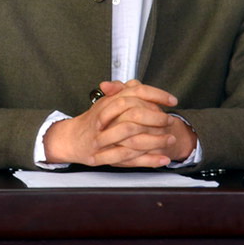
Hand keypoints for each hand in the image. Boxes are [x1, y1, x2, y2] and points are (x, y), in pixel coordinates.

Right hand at [43, 80, 195, 167]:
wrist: (71, 139)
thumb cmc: (92, 120)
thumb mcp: (106, 102)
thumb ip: (121, 92)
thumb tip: (137, 84)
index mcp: (109, 101)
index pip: (136, 92)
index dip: (156, 95)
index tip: (172, 100)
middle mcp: (106, 118)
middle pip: (135, 115)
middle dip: (157, 118)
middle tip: (170, 120)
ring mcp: (105, 139)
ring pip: (134, 139)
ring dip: (156, 140)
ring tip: (171, 139)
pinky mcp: (106, 156)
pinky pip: (131, 159)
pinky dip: (149, 160)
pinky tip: (163, 159)